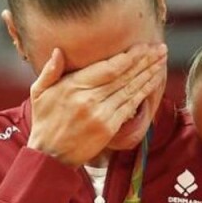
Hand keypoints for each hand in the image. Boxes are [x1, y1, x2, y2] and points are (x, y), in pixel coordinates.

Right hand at [27, 43, 166, 165]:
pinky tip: (154, 82)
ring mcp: (101, 114)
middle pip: (124, 76)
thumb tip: (58, 51)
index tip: (143, 46)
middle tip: (160, 48)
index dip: (128, 56)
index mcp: (73, 86)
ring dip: (149, 74)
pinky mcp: (109, 127)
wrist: (50, 156)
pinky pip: (130, 106)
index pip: (108, 68)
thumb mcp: (39, 93)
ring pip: (130, 89)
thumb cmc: (45, 122)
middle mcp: (89, 99)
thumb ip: (50, 71)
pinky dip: (144, 93)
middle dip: (145, 61)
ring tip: (162, 61)